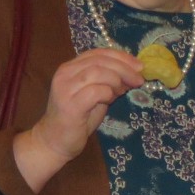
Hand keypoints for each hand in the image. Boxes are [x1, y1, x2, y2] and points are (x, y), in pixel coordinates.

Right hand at [13, 48, 142, 192]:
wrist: (55, 141)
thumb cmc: (77, 119)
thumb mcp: (95, 95)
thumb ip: (108, 82)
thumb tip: (132, 74)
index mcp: (70, 67)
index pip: (98, 53)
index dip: (121, 57)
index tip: (139, 66)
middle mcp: (65, 73)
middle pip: (100, 61)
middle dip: (124, 68)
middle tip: (139, 79)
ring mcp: (65, 88)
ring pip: (98, 72)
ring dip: (117, 80)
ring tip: (124, 91)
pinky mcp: (70, 104)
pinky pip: (96, 91)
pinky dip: (109, 93)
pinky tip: (111, 100)